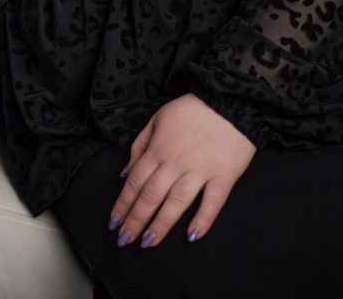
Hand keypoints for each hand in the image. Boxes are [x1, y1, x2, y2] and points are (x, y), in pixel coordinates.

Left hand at [109, 94, 255, 248]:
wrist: (229, 99)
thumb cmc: (192, 109)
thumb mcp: (158, 118)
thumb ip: (140, 145)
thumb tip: (125, 173)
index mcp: (158, 148)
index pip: (135, 181)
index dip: (123, 204)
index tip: (114, 223)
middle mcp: (175, 162)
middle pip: (151, 195)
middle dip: (135, 220)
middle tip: (124, 241)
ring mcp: (200, 170)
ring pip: (176, 202)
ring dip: (160, 225)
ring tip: (148, 243)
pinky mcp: (223, 176)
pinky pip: (212, 202)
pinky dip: (202, 220)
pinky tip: (191, 236)